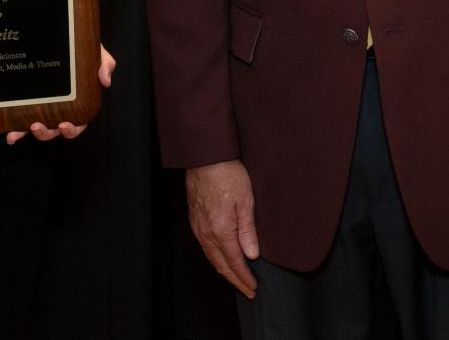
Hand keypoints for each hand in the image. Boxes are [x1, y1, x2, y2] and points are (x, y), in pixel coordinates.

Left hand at [6, 46, 116, 144]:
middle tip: (39, 126)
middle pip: (55, 130)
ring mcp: (43, 106)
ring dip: (33, 133)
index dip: (72, 129)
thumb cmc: (84, 49)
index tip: (64, 125)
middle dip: (47, 133)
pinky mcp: (27, 101)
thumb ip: (105, 65)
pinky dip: (17, 131)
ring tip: (27, 127)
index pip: (78, 123)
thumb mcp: (99, 54)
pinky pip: (21, 118)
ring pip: (38, 128)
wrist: (66, 36)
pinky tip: (10, 136)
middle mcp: (60, 109)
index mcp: (79, 104)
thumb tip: (105, 81)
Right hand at [186, 159, 259, 297]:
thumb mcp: (245, 202)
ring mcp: (198, 227)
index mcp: (220, 231)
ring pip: (211, 257)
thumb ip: (247, 231)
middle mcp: (206, 233)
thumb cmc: (227, 176)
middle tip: (247, 291)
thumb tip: (252, 255)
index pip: (234, 262)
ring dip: (225, 271)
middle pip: (221, 265)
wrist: (206, 158)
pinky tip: (222, 258)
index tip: (253, 288)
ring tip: (236, 279)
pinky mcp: (195, 220)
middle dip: (235, 280)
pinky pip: (205, 247)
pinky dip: (216, 258)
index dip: (244, 277)